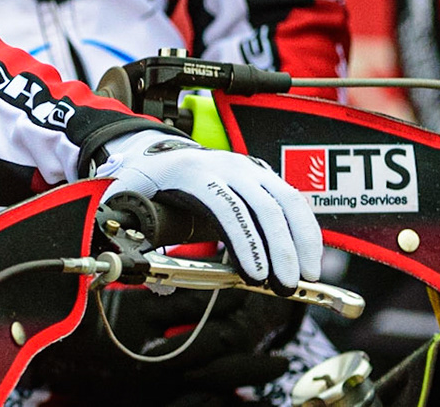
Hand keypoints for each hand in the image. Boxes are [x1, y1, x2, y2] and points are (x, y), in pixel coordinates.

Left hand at [92, 129, 320, 289]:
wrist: (163, 152)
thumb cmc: (148, 182)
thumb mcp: (130, 200)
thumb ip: (137, 240)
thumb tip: (162, 286)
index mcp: (193, 173)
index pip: (225, 206)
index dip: (244, 241)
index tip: (256, 276)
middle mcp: (227, 166)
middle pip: (263, 205)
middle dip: (280, 249)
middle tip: (287, 286)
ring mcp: (250, 168)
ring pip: (287, 200)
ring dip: (302, 240)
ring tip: (306, 278)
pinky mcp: (264, 175)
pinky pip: (294, 200)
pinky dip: (307, 230)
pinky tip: (309, 258)